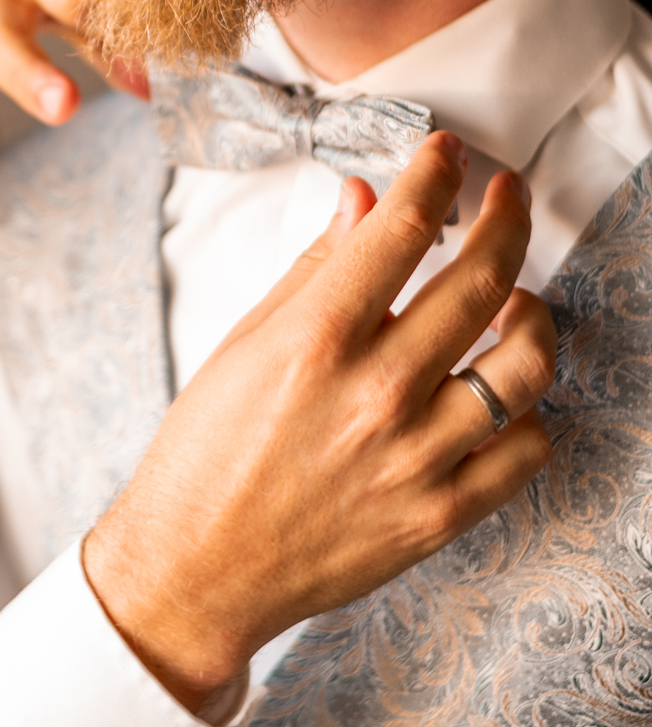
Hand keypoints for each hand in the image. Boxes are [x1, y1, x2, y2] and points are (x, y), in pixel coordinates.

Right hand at [82, 134, 555, 713]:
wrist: (195, 571)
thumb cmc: (205, 455)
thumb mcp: (243, 343)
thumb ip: (311, 269)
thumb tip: (362, 201)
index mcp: (316, 341)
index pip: (403, 230)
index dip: (436, 176)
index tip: (450, 154)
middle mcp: (375, 395)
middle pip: (483, 280)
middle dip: (507, 218)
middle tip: (508, 196)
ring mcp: (416, 459)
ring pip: (525, 363)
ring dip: (532, 312)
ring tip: (513, 299)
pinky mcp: (440, 515)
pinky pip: (526, 450)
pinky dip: (527, 410)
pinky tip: (500, 392)